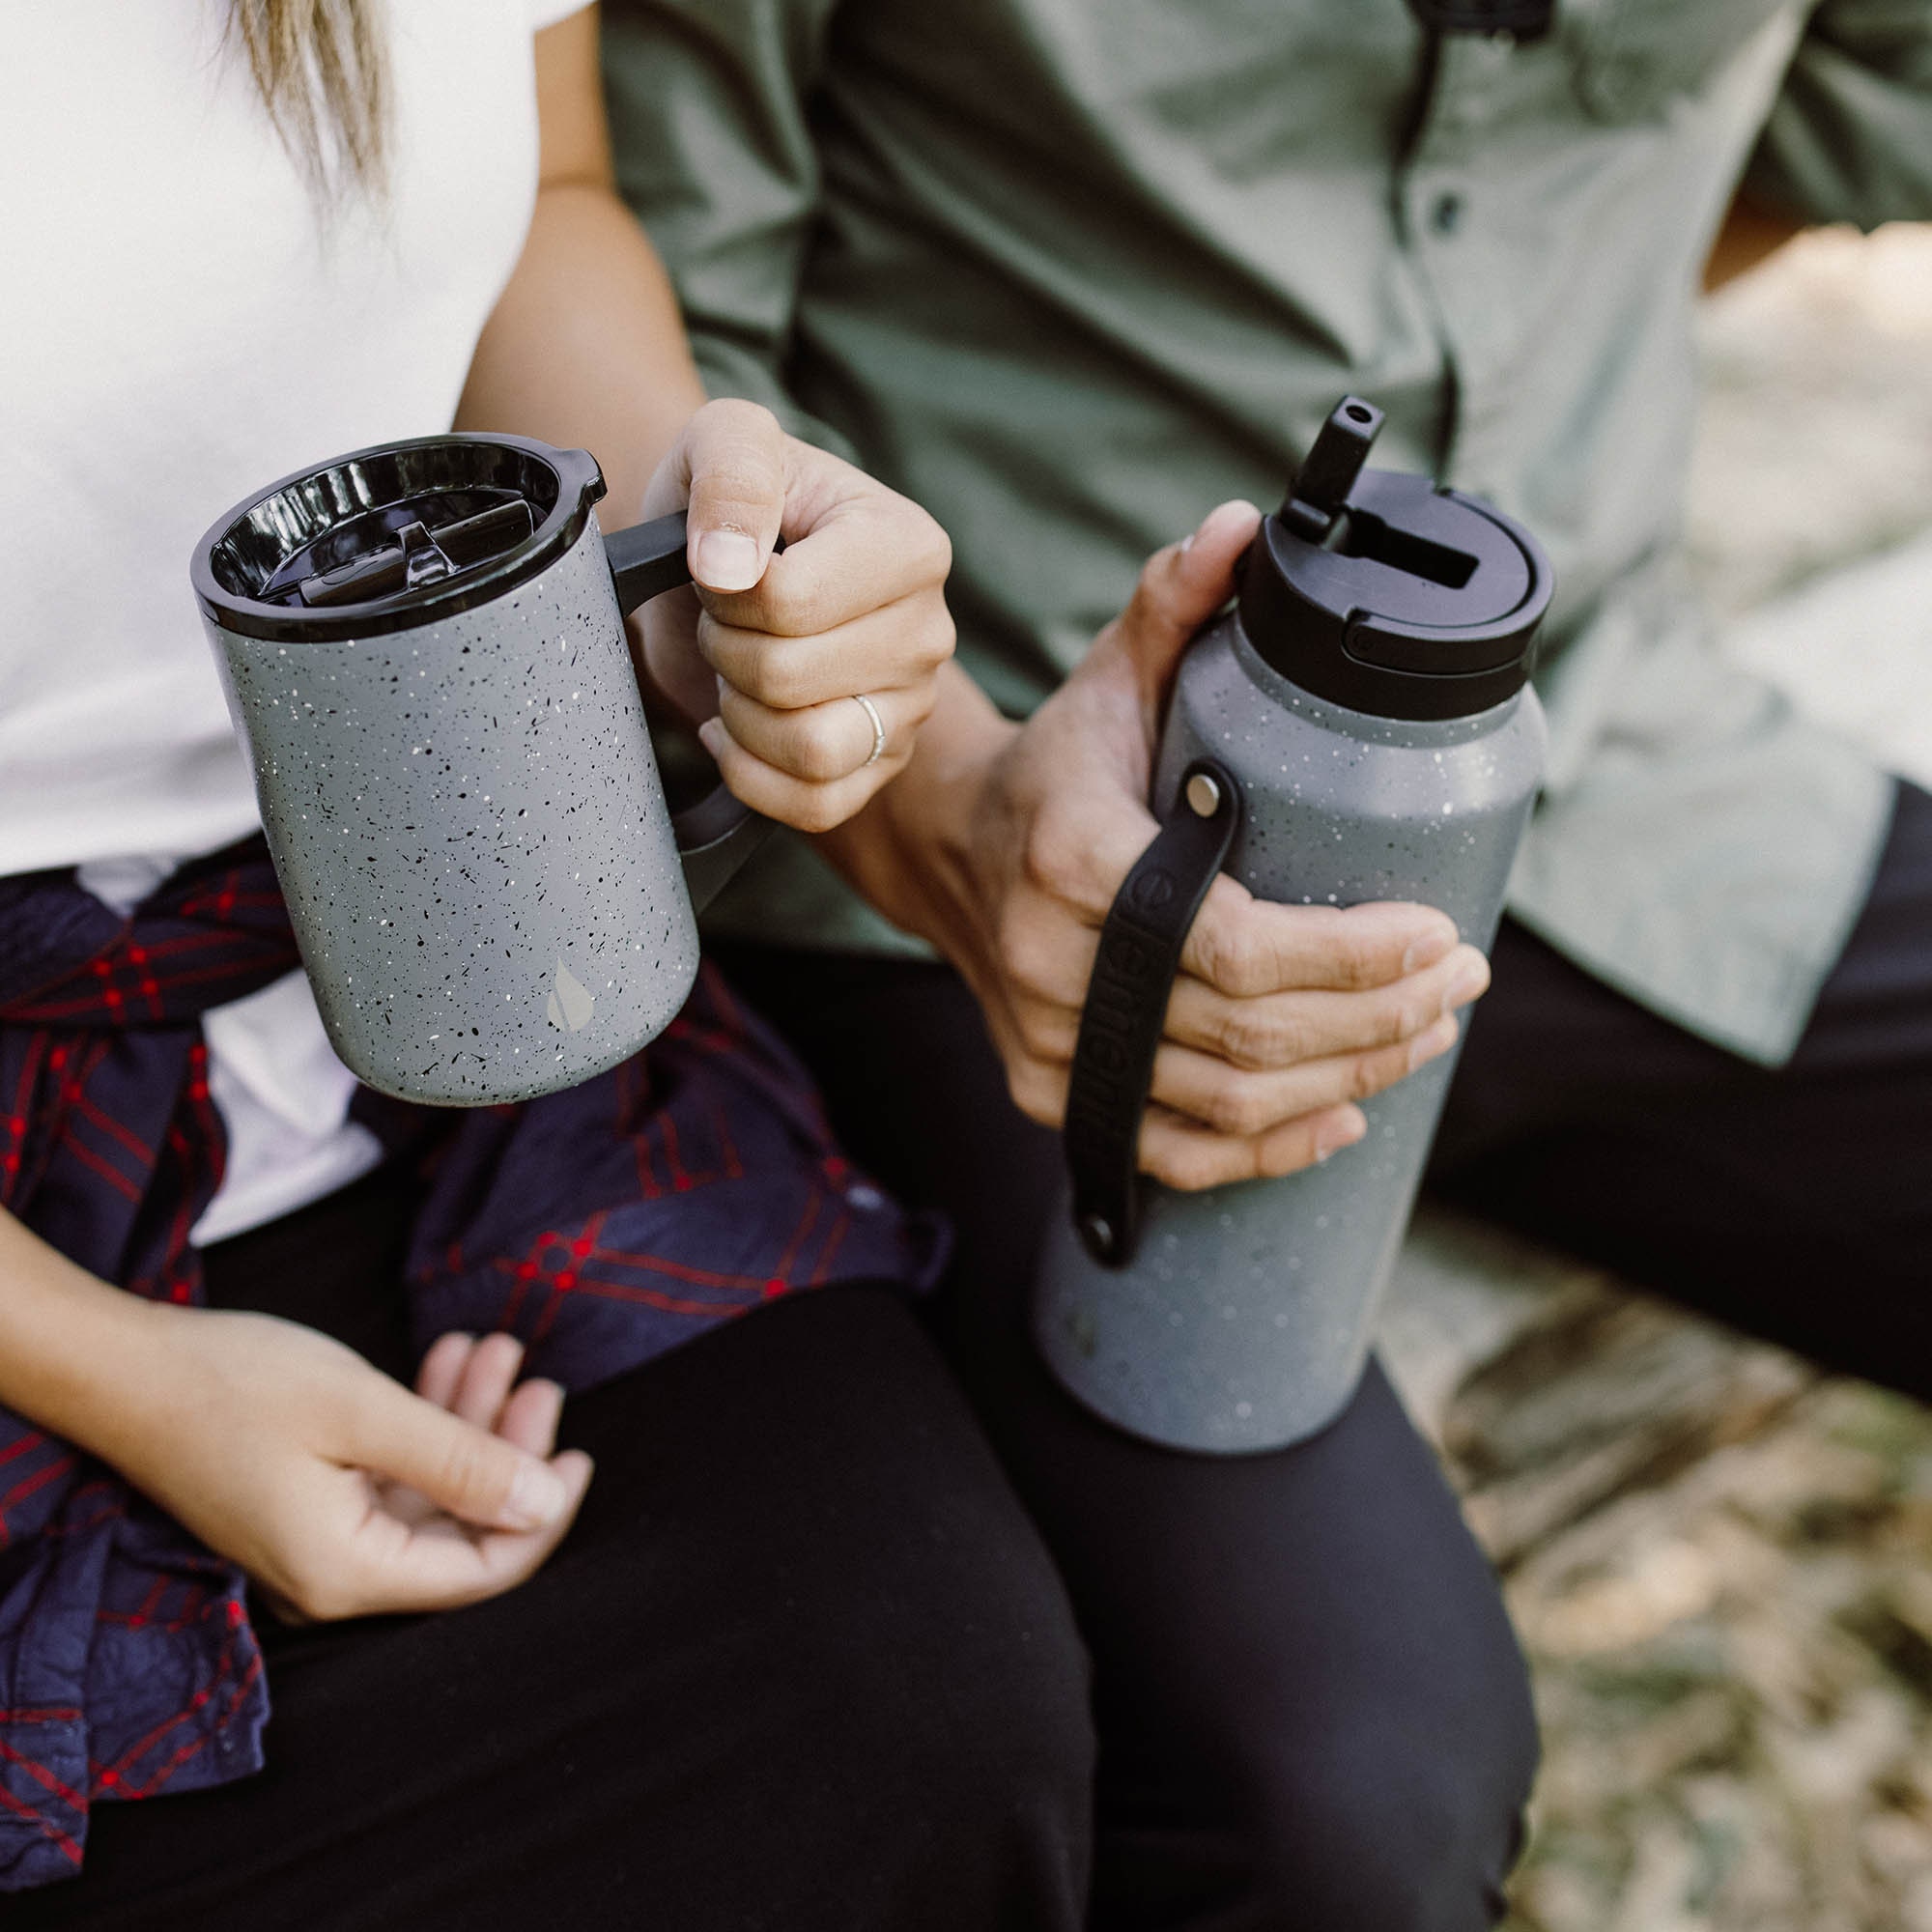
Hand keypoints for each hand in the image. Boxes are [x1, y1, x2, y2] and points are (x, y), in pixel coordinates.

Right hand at [112, 1311, 591, 1623]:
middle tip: (536, 1380)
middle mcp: (332, 1576)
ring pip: (426, 1491)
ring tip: (493, 1349)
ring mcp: (314, 1541)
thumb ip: (462, 1462)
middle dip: (506, 1449)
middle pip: (458, 1529)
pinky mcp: (302, 1505)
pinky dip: (422, 1421)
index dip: (540, 1516)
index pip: (481, 1573)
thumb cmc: (237, 1384)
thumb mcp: (365, 1412)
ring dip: (466, 1421)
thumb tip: (545, 1503)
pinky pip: (386, 1475)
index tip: (577, 1451)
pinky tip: (444, 1360)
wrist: (123, 1368)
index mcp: (348, 1573)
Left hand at [632, 399, 955, 832]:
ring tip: (737, 673)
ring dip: (740, 716)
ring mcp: (910, 709)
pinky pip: (815, 806)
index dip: (726, 594)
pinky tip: (737, 728)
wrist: (713, 570)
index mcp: (911, 545)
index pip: (793, 602)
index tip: (724, 567)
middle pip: (790, 678)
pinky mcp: (881, 768)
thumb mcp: (724, 443)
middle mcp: (929, 631)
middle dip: (725, 650)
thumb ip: (730, 476)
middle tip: (725, 622)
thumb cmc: (727, 505)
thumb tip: (729, 566)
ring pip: (809, 750)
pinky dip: (752, 774)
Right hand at [843, 502, 1492, 1190]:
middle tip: (1459, 980)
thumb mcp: (1110, 680)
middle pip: (1247, 1034)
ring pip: (1223, 1103)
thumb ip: (1176, 605)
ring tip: (1425, 1034)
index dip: (1353, 956)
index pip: (1235, 943)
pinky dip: (1270, 1148)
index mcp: (1076, 862)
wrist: (949, 850)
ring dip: (1345, 1078)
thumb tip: (1251, 527)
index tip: (1440, 931)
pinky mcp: (1051, 1093)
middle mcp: (1052, 967)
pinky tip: (1342, 1116)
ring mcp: (1049, 1044)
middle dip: (1378, 1015)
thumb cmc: (1057, 764)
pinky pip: (1172, 1150)